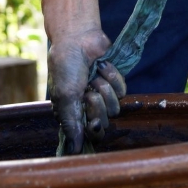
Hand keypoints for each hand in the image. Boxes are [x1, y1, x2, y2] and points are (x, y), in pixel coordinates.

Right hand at [47, 28, 126, 154]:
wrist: (78, 37)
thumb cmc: (66, 66)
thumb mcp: (65, 96)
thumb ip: (71, 124)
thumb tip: (73, 150)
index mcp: (73, 112)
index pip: (90, 134)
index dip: (94, 128)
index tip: (92, 122)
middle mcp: (88, 106)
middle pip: (105, 122)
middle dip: (97, 105)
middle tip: (88, 91)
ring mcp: (102, 93)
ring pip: (115, 107)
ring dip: (104, 88)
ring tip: (93, 76)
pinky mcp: (114, 80)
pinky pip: (123, 90)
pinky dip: (112, 76)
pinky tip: (102, 66)